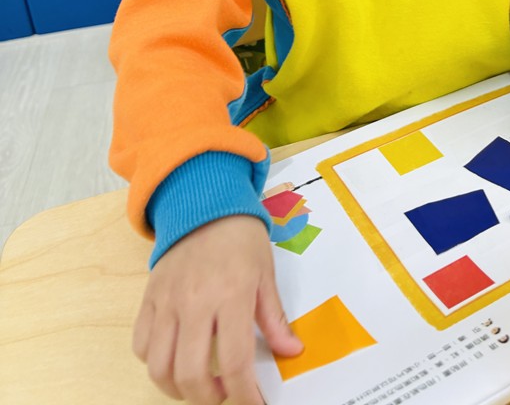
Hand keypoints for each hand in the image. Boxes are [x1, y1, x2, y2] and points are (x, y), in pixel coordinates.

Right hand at [133, 215, 302, 404]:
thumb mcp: (266, 274)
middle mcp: (195, 302)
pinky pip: (141, 345)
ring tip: (199, 384)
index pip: (234, 362)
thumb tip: (291, 351)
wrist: (205, 203)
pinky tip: (175, 359)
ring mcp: (167, 301)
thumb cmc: (240, 237)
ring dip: (179, 389)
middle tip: (225, 395)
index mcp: (231, 295)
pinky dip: (155, 363)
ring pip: (160, 367)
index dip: (243, 395)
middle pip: (191, 373)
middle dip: (209, 399)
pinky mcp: (149, 298)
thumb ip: (275, 318)